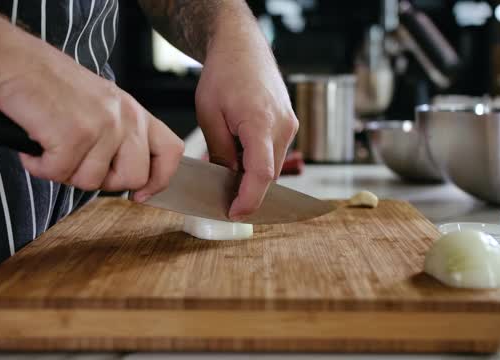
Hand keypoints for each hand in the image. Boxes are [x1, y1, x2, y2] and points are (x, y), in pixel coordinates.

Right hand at [0, 42, 183, 201]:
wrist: (13, 61)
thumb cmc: (50, 84)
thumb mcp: (101, 106)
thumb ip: (120, 136)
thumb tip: (129, 179)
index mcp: (135, 112)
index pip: (171, 151)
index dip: (160, 179)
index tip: (141, 195)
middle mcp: (125, 118)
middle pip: (134, 178)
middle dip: (103, 181)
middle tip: (77, 162)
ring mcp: (102, 126)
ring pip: (93, 182)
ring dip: (64, 172)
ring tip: (50, 145)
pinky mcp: (74, 134)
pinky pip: (60, 174)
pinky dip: (39, 166)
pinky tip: (34, 145)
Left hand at [195, 17, 298, 219]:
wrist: (242, 47)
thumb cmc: (223, 75)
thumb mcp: (209, 115)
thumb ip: (220, 152)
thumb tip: (226, 181)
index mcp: (260, 122)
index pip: (262, 174)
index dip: (249, 199)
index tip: (234, 213)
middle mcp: (282, 125)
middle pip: (269, 174)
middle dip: (247, 188)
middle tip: (221, 192)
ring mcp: (290, 124)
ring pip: (274, 165)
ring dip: (253, 173)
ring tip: (229, 162)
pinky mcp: (290, 122)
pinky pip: (276, 151)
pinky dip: (260, 159)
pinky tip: (241, 151)